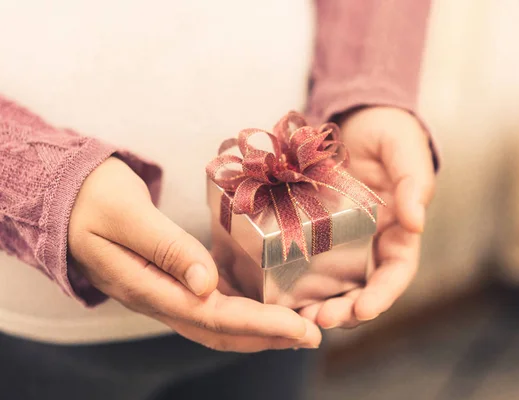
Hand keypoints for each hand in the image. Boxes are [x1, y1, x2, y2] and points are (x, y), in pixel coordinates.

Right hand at [68, 157, 320, 350]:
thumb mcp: (127, 214)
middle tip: (313, 334)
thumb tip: (208, 286)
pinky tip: (265, 305)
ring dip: (258, 329)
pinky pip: (210, 305)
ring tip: (298, 327)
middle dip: (269, 336)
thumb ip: (166, 248)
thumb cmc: (94, 198)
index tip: (300, 328)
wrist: (69, 195)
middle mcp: (158, 298)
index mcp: (146, 286)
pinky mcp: (170, 280)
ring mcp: (164, 293)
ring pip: (217, 323)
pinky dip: (242, 311)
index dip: (261, 325)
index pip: (213, 316)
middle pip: (220, 330)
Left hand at [299, 106, 435, 327]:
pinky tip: (281, 290)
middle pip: (362, 287)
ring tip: (299, 316)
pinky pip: (308, 258)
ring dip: (319, 303)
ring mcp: (343, 238)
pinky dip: (297, 278)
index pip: (396, 273)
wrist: (359, 117)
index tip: (363, 310)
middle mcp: (372, 242)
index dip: (382, 296)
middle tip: (319, 320)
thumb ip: (413, 183)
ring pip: (333, 282)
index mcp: (400, 231)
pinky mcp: (316, 229)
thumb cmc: (389, 133)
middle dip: (345, 310)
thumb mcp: (404, 151)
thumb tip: (416, 222)